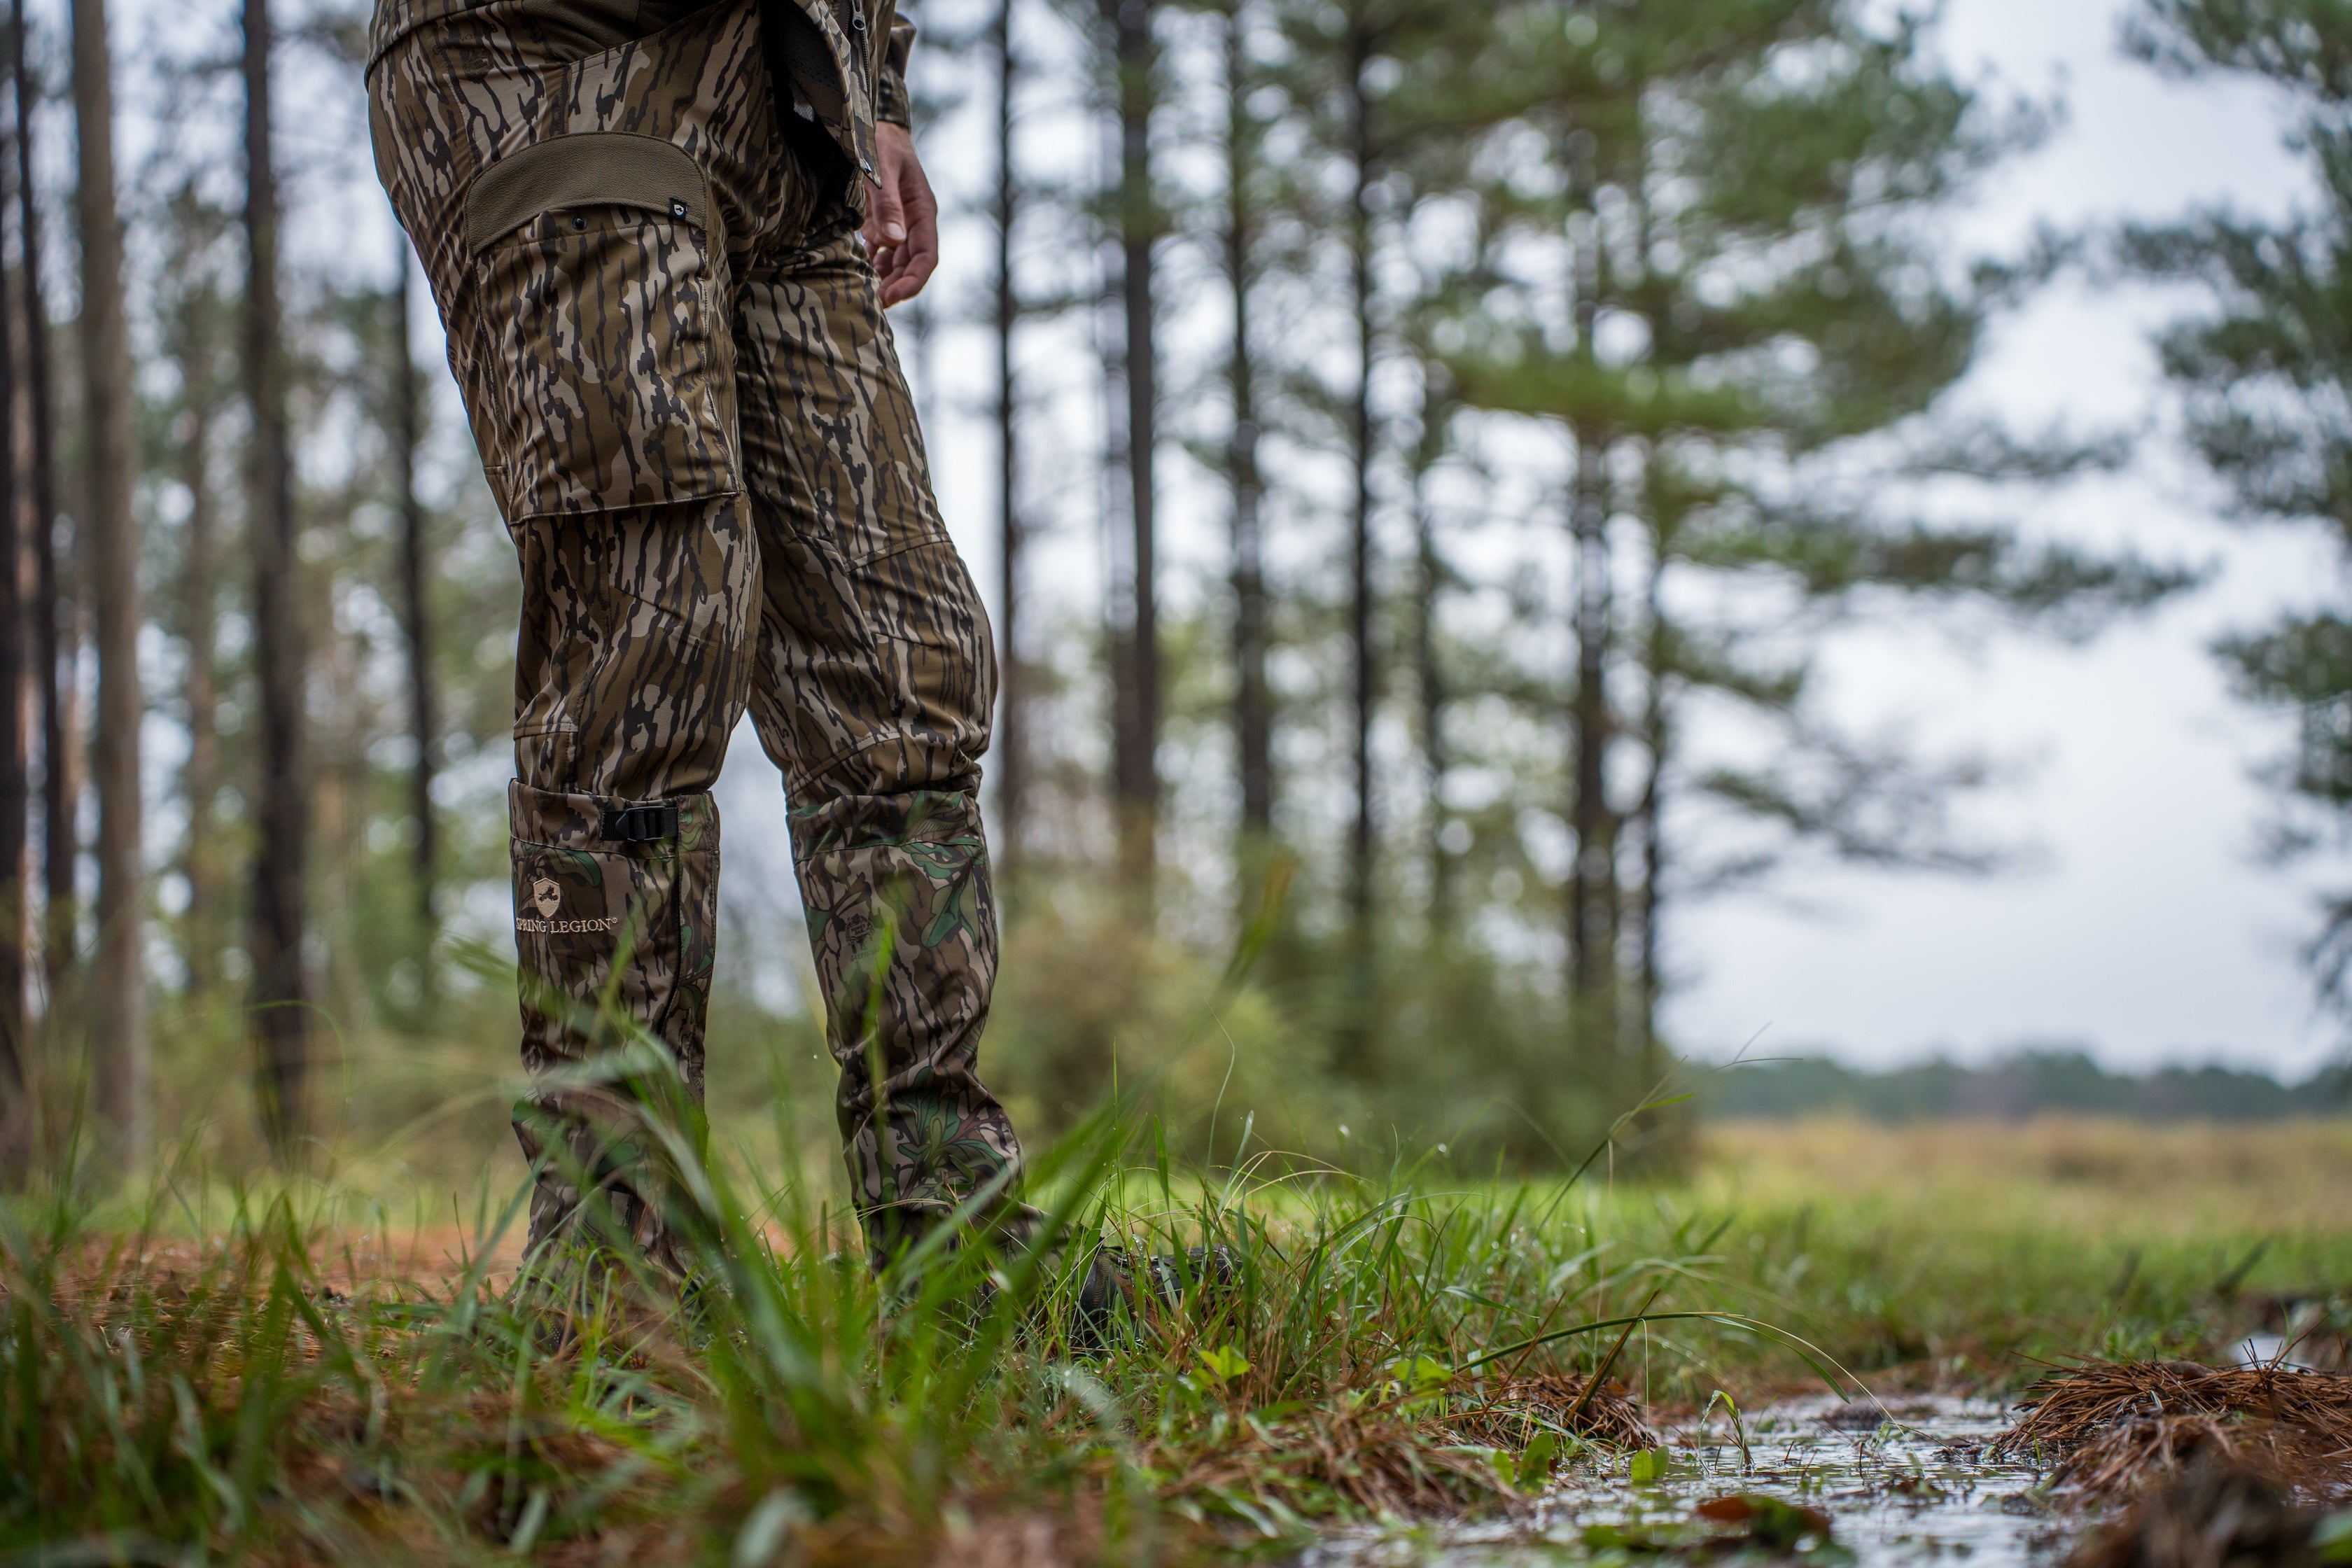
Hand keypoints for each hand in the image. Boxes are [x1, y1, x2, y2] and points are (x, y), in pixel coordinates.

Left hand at [862, 122, 937, 306]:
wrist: (872, 123)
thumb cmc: (879, 140)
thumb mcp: (881, 166)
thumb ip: (886, 203)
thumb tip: (893, 241)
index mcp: (922, 211)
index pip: (927, 257)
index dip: (912, 282)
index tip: (890, 297)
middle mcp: (915, 221)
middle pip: (913, 265)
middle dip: (897, 286)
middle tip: (873, 303)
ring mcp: (900, 221)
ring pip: (898, 261)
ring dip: (885, 278)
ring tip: (866, 291)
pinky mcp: (885, 220)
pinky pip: (883, 250)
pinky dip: (873, 262)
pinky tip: (858, 268)